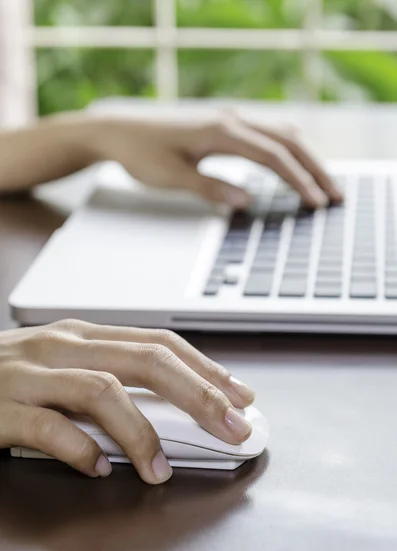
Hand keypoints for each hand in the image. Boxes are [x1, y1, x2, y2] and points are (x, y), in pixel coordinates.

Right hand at [0, 320, 253, 483]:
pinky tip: (97, 468)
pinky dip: (80, 449)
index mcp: (84, 335)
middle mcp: (62, 346)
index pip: (159, 343)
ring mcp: (31, 373)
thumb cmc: (10, 375)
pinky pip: (48, 427)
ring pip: (103, 391)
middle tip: (232, 427)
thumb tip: (172, 407)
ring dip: (142, 433)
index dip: (205, 368)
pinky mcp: (0, 407)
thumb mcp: (63, 363)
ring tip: (160, 470)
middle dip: (198, 394)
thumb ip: (109, 376)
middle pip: (145, 361)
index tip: (240, 395)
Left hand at [92, 112, 341, 208]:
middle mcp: (231, 120)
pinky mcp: (225, 126)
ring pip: (281, 134)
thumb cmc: (140, 155)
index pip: (273, 156)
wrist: (118, 131)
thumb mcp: (172, 178)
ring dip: (305, 158)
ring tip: (323, 183)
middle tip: (335, 194)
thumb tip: (247, 202)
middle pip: (287, 141)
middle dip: (314, 168)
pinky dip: (288, 151)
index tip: (316, 202)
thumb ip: (210, 188)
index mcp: (220, 132)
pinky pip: (267, 135)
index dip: (298, 180)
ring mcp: (229, 120)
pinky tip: (294, 166)